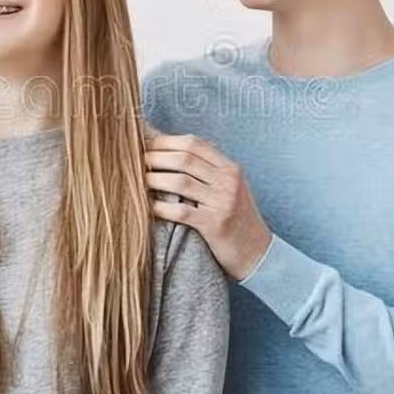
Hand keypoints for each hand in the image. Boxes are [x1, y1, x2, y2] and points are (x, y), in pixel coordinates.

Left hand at [145, 134, 272, 280]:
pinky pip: (181, 211)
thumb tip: (173, 152)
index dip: (166, 141)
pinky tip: (149, 206)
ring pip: (180, 181)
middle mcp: (228, 181)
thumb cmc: (237, 219)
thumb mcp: (230, 188)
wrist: (259, 253)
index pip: (195, 143)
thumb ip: (208, 170)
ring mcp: (223, 202)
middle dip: (156, 156)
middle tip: (135, 160)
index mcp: (230, 167)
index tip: (145, 143)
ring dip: (154, 179)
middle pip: (184, 158)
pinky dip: (161, 207)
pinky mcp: (215, 225)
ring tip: (138, 180)